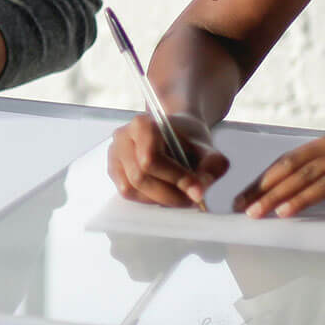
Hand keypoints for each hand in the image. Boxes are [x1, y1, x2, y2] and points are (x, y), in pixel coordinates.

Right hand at [107, 112, 226, 207]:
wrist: (176, 133)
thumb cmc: (188, 139)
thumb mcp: (207, 148)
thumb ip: (211, 166)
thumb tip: (198, 192)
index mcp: (142, 124)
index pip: (151, 159)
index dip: (174, 178)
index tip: (197, 191)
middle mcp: (122, 137)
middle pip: (140, 177)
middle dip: (169, 194)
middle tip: (192, 199)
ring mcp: (114, 154)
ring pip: (131, 188)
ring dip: (159, 199)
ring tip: (180, 196)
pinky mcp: (113, 170)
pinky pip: (128, 193)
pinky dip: (148, 199)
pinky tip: (164, 193)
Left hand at [232, 126, 324, 217]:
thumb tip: (299, 195)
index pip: (293, 160)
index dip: (266, 179)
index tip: (245, 198)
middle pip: (293, 164)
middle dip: (263, 187)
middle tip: (240, 207)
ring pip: (306, 174)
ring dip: (277, 196)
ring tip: (256, 214)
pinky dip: (304, 198)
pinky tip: (287, 212)